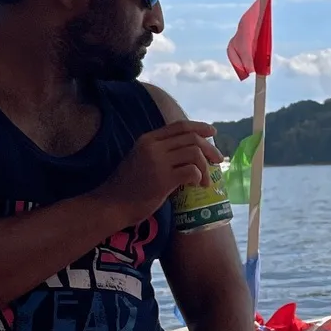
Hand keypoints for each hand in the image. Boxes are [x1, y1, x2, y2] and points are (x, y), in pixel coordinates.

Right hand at [98, 122, 220, 226]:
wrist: (112, 204)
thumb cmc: (128, 186)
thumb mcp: (141, 159)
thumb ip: (160, 152)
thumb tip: (189, 153)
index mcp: (148, 139)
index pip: (179, 126)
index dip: (199, 127)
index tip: (212, 132)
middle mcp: (153, 146)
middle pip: (191, 138)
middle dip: (209, 149)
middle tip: (217, 161)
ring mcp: (157, 162)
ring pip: (194, 153)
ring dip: (205, 167)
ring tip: (205, 181)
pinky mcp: (162, 179)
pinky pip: (191, 171)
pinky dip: (199, 177)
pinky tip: (196, 185)